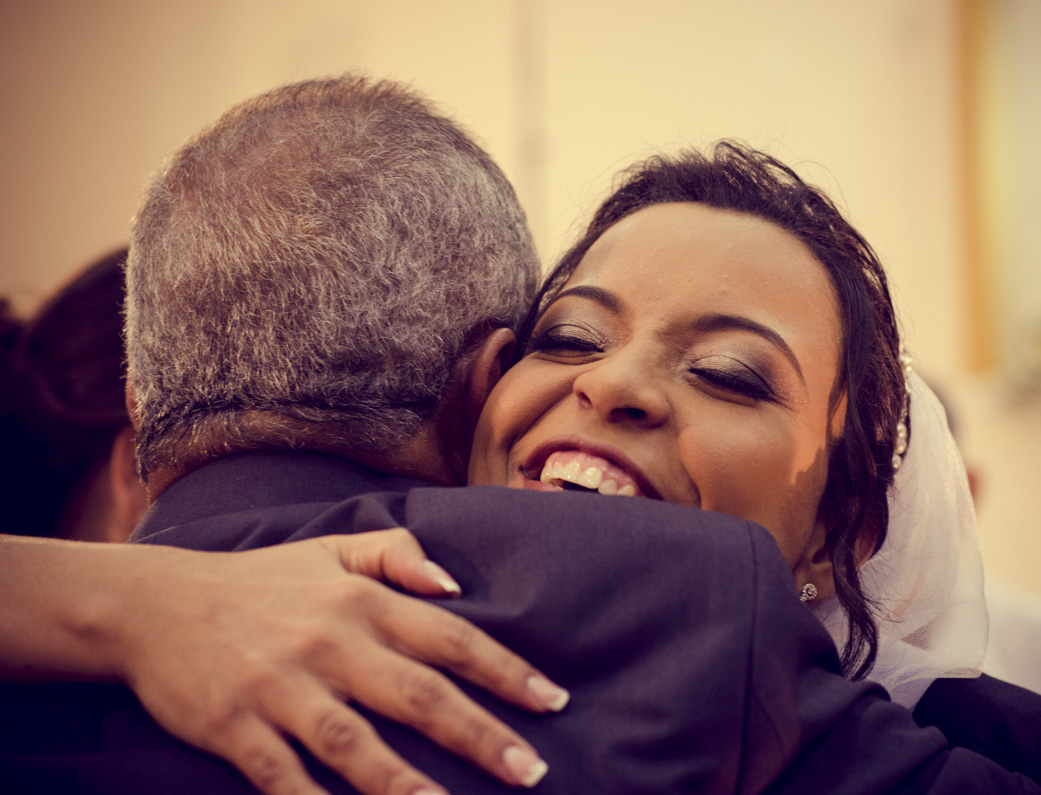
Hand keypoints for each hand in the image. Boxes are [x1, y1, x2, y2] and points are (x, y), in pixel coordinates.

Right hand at [109, 530, 566, 794]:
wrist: (154, 603)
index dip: (505, 669)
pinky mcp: (234, 726)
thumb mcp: (330, 549)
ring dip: (409, 784)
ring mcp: (280, 688)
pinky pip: (282, 777)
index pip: (449, 637)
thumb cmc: (258, 582)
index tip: (551, 700)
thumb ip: (397, 554)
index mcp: (360, 600)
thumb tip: (455, 583)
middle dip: (481, 735)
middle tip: (533, 771)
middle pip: (418, 695)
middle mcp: (329, 642)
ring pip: (356, 744)